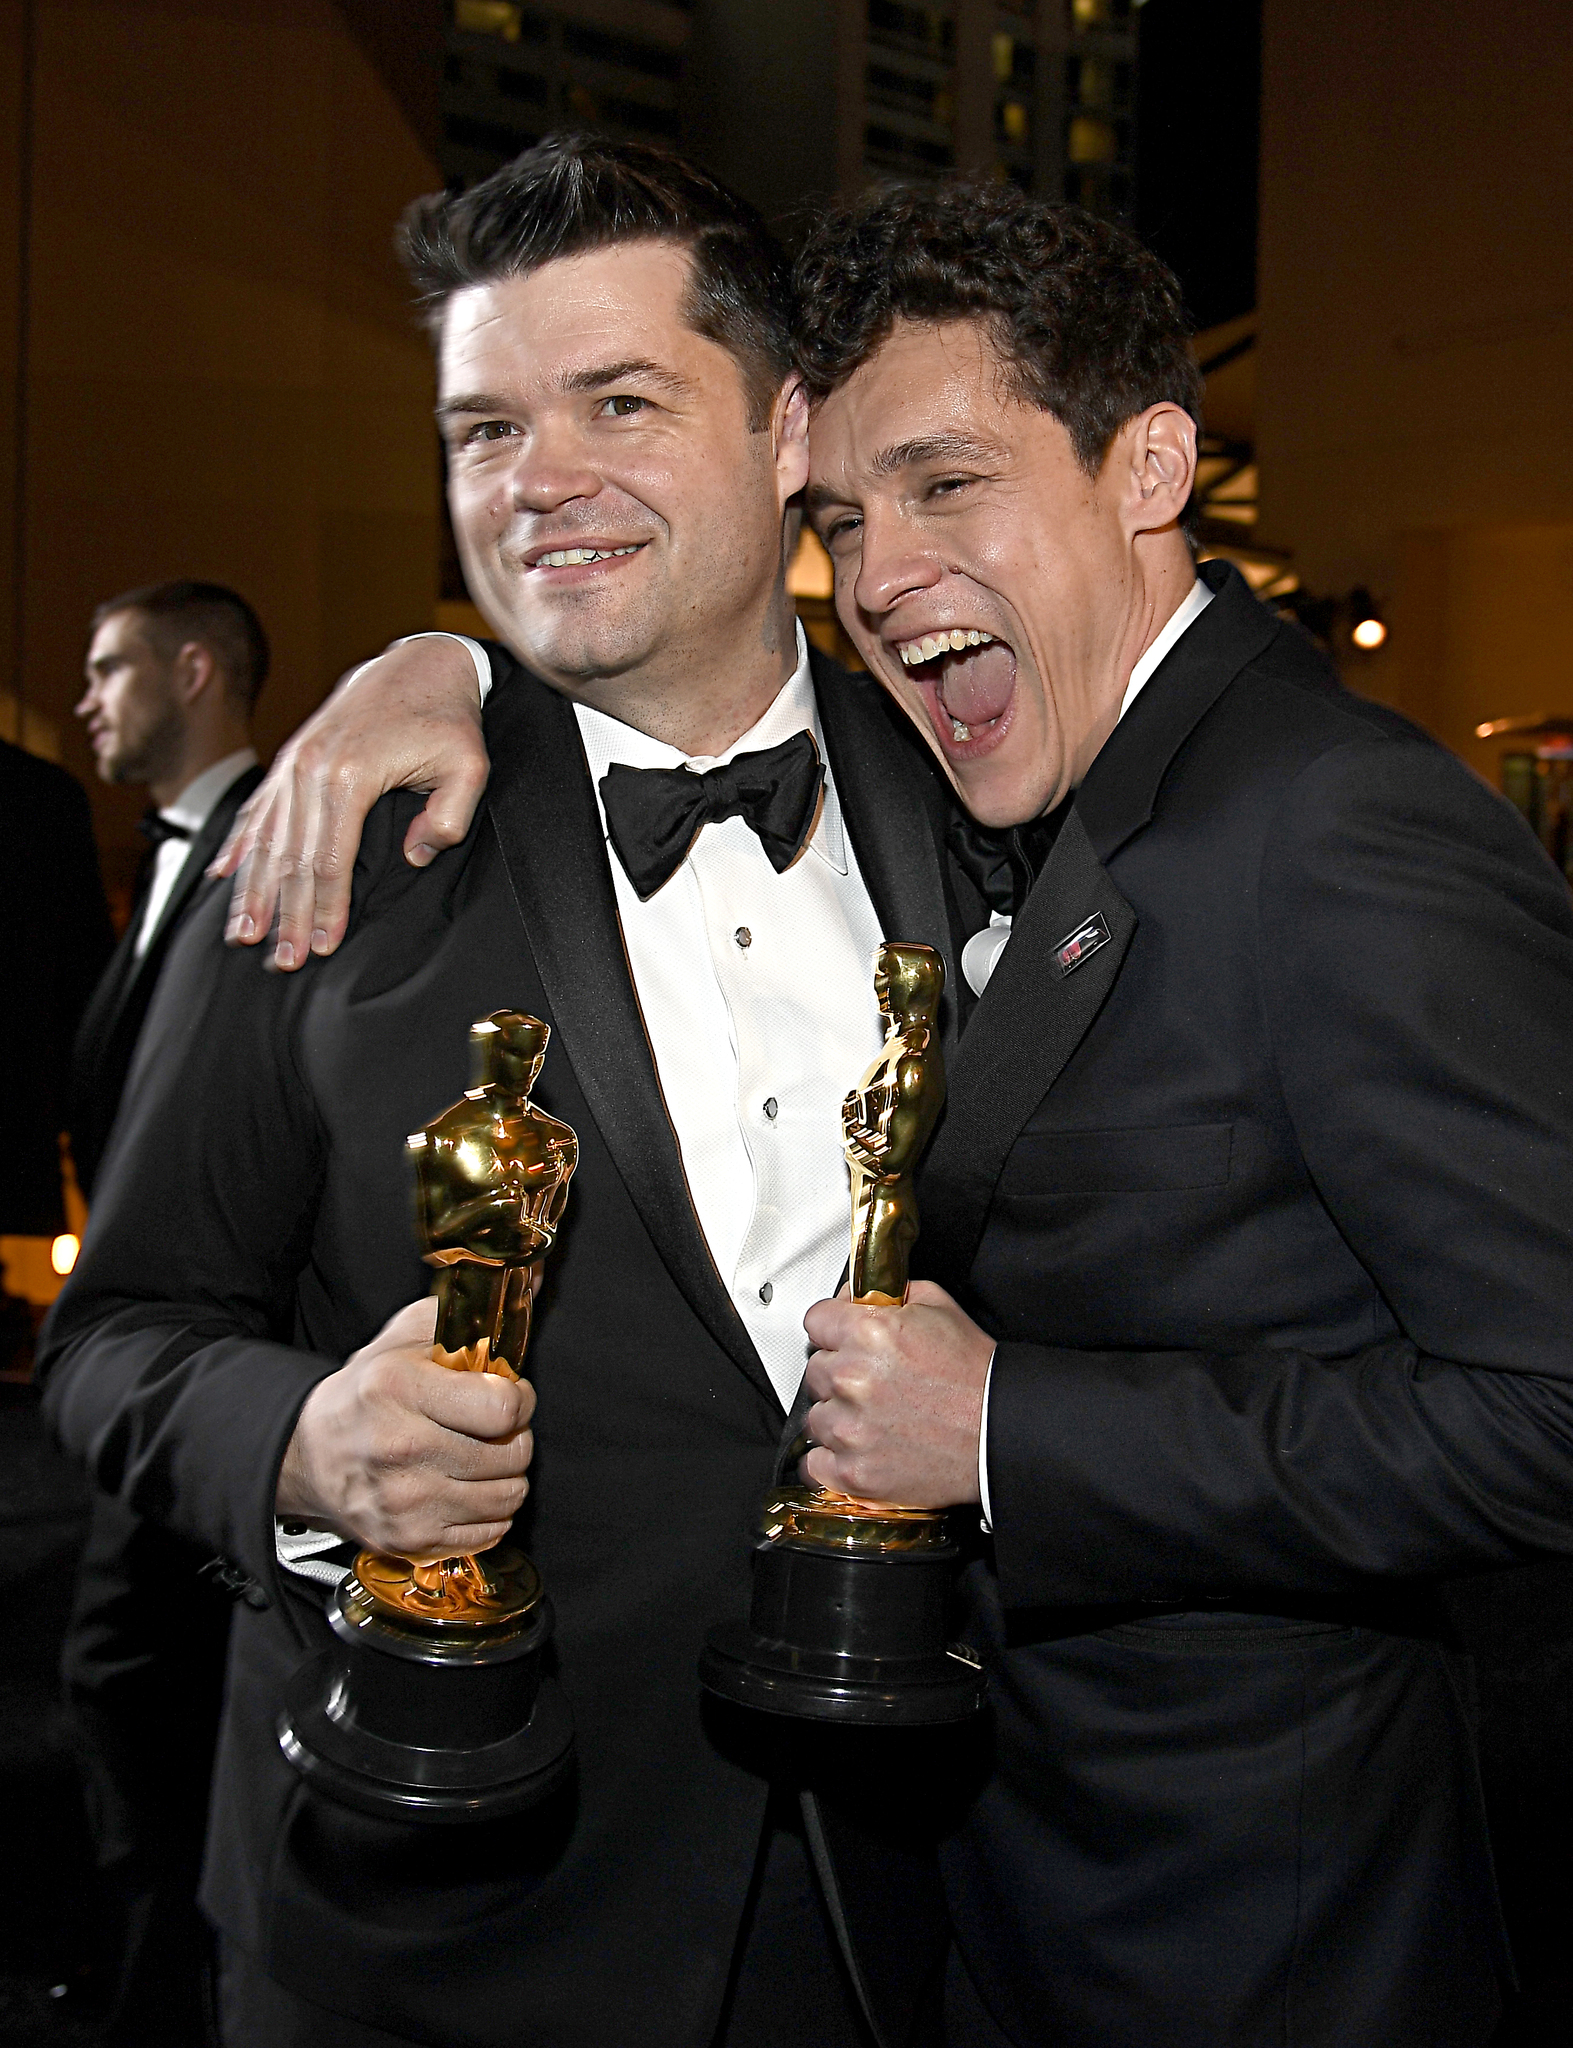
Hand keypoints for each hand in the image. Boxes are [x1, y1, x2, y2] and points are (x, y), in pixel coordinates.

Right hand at [212, 636, 490, 970]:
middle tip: (282, 961)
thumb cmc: (447, 719)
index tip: (321, 947)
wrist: (418, 664)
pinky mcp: (290, 759)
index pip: (331, 860)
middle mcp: (312, 769)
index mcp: (351, 775)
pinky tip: (222, 878)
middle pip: (292, 858)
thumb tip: (414, 856)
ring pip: (266, 839)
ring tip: (242, 934)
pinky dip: (240, 846)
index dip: (325, 908)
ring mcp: (294, 762)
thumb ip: (448, 818)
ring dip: (253, 891)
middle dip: (286, 915)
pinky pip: (257, 810)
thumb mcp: (469, 767)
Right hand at [275, 1298, 534, 1558]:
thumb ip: (465, 1312)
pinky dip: (489, 1512)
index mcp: (401, 1390)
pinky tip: (466, 1489)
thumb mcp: (404, 1337)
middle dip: (515, 1437)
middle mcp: (402, 1448)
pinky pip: (489, 1532)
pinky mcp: (409, 1539)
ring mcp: (405, 1501)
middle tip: (494, 1429)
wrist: (310, 1454)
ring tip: (481, 1458)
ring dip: (506, 1476)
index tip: (511, 1395)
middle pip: (512, 1454)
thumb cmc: (367, 1394)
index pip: (503, 1406)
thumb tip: (531, 1281)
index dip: (520, 1399)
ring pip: (507, 1497)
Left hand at [800, 1281, 993, 1507]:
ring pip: (816, 1416)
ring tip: (877, 1419)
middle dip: (839, 1374)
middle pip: (815, 1370)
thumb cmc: (976, 1377)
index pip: (815, 1320)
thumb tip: (858, 1297)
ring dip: (838, 1417)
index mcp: (869, 1332)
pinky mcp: (854, 1473)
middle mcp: (853, 1379)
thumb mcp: (939, 1307)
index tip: (841, 1339)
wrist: (1001, 1433)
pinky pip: (815, 1464)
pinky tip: (861, 1450)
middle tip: (875, 1384)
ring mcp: (850, 1429)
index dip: (832, 1328)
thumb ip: (890, 1295)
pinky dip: (833, 1460)